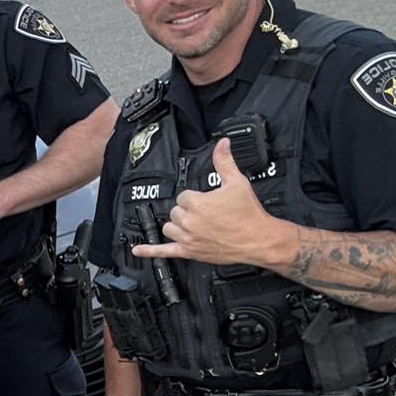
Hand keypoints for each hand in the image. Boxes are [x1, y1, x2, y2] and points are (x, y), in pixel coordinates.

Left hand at [130, 139, 282, 267]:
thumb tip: (222, 143)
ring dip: (178, 225)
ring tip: (193, 224)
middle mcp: (189, 220)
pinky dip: (149, 251)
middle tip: (206, 213)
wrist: (258, 239)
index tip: (206, 201)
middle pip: (175, 211)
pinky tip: (138, 250)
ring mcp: (188, 237)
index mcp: (197, 202)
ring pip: (169, 227)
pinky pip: (164, 251)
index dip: (194, 197)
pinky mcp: (189, 251)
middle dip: (188, 211)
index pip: (183, 195)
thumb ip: (224, 162)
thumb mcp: (237, 182)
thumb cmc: (248, 213)